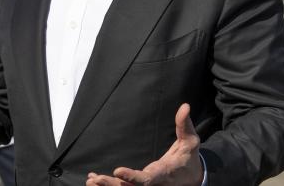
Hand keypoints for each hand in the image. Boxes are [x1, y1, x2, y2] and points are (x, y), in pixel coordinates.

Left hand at [86, 103, 203, 185]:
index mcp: (163, 174)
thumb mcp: (190, 141)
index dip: (132, 177)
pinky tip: (93, 179)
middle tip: (95, 179)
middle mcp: (153, 185)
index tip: (117, 170)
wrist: (193, 178)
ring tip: (91, 180)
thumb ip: (185, 125)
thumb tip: (185, 106)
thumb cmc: (189, 158)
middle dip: (112, 185)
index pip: (146, 179)